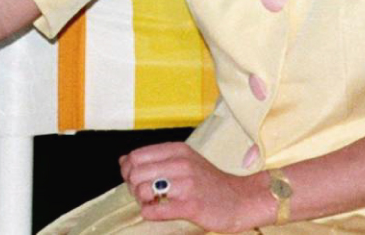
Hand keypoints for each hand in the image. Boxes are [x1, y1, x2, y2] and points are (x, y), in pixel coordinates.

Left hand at [121, 142, 269, 231]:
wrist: (241, 200)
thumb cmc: (209, 182)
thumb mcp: (184, 160)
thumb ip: (155, 158)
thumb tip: (123, 160)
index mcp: (177, 150)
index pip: (135, 156)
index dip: (129, 171)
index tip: (138, 180)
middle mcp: (181, 164)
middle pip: (135, 173)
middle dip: (133, 187)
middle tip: (145, 195)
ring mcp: (186, 184)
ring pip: (142, 190)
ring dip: (142, 201)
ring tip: (154, 203)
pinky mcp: (191, 206)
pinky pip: (155, 210)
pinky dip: (150, 213)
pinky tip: (157, 212)